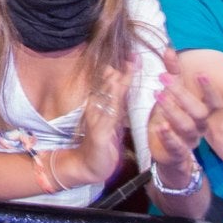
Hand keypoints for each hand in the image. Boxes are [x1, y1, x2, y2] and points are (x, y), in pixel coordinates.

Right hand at [72, 61, 133, 186]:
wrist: (88, 166)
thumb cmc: (102, 142)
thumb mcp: (111, 121)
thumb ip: (116, 102)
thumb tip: (122, 81)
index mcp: (103, 106)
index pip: (114, 85)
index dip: (125, 71)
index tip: (134, 56)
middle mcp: (97, 110)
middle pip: (108, 89)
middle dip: (119, 73)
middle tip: (130, 57)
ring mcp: (96, 122)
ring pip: (105, 103)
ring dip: (111, 88)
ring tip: (118, 73)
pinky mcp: (98, 137)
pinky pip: (104, 123)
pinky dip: (108, 113)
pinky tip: (113, 106)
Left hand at [146, 49, 221, 184]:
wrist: (168, 154)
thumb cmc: (172, 119)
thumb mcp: (172, 94)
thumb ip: (173, 73)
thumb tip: (169, 48)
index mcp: (202, 112)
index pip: (214, 102)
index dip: (209, 89)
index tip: (201, 73)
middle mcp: (200, 126)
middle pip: (199, 111)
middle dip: (183, 94)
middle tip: (163, 77)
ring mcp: (190, 141)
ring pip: (187, 126)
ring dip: (173, 110)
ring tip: (157, 94)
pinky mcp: (177, 153)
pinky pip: (176, 146)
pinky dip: (168, 136)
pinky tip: (159, 125)